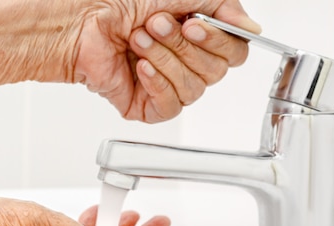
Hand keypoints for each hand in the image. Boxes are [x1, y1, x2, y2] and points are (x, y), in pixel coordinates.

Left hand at [72, 0, 260, 121]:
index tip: (195, 24)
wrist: (82, 21)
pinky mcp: (146, 106)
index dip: (219, 41)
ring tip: (138, 40)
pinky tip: (140, 68)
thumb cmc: (121, 3)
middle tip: (155, 25)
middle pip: (216, 72)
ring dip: (165, 59)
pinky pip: (170, 106)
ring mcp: (167, 86)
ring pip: (193, 89)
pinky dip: (157, 83)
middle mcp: (186, 62)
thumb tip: (252, 30)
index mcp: (199, 36)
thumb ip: (222, 8)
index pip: (234, 53)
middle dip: (184, 46)